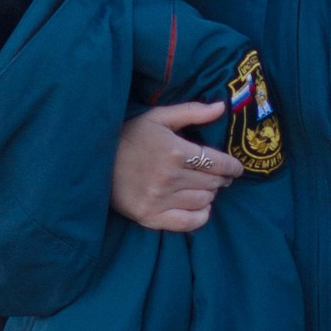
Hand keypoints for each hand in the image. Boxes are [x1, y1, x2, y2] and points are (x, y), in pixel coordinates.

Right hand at [110, 100, 239, 232]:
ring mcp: (159, 199)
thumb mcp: (158, 117)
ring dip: (210, 194)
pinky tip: (200, 207)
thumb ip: (191, 112)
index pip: (218, 163)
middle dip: (221, 178)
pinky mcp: (150, 216)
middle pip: (213, 183)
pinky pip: (189, 223)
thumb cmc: (129, 136)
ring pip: (204, 201)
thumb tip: (221, 107)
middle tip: (217, 175)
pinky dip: (201, 216)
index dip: (232, 166)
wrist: (95, 161)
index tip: (236, 168)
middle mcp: (169, 177)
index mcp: (174, 151)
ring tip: (204, 187)